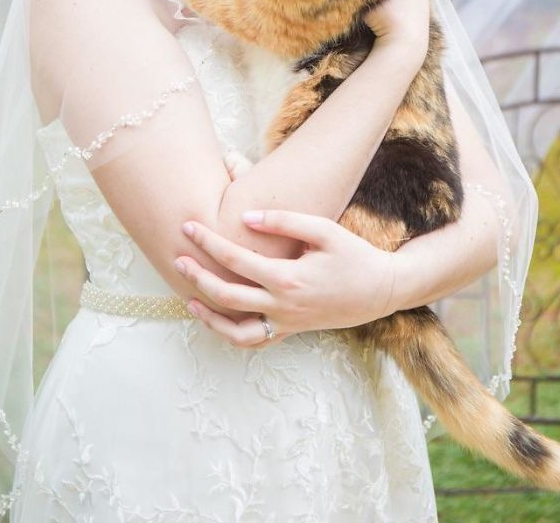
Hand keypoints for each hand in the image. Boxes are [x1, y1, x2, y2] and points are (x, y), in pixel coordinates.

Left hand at [175, 210, 397, 348]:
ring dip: (209, 317)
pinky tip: (218, 319)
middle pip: (226, 295)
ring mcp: (287, 323)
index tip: (188, 227)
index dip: (208, 242)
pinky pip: (255, 341)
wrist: (382, 290)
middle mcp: (282, 306)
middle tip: (177, 258)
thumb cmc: (354, 255)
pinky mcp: (292, 330)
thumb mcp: (323, 230)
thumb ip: (283, 221)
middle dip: (197, 276)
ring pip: (236, 331)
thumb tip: (245, 217)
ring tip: (188, 297)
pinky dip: (232, 334)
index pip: (235, 259)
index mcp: (287, 278)